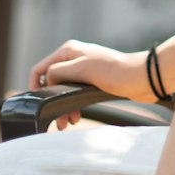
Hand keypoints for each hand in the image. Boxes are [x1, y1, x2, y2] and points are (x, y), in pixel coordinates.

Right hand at [29, 40, 152, 129]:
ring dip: (63, 107)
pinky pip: (75, 94)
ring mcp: (83, 69)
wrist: (140, 78)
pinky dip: (73, 105)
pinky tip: (76, 117)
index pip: (40, 68)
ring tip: (67, 123)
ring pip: (64, 91)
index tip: (36, 103)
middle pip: (52, 82)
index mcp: (68, 51)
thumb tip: (46, 79)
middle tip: (58, 123)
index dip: (34, 86)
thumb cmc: (113, 72)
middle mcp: (73, 58)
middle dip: (52, 102)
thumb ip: (58, 72)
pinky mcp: (92, 80)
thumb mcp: (80, 69)